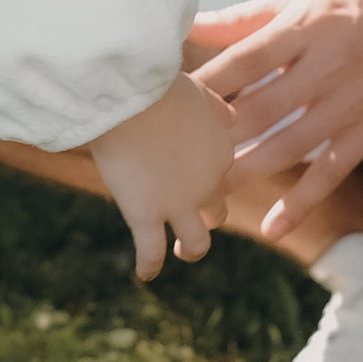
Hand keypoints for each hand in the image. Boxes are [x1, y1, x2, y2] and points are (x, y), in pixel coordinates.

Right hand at [90, 72, 235, 284]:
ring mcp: (178, 205)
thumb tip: (233, 116)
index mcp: (221, 150)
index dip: (202, 170)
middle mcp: (207, 184)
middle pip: (215, 210)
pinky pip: (150, 252)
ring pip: (196, 243)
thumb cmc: (158, 86)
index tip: (183, 167)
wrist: (129, 99)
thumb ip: (217, 107)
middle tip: (191, 215)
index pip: (219, 169)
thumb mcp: (198, 90)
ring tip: (180, 251)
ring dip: (190, 250)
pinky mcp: (145, 216)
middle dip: (206, 214)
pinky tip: (145, 275)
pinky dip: (149, 267)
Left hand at [189, 0, 362, 240]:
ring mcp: (352, 102)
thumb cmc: (361, 3)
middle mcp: (329, 65)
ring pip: (291, 145)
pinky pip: (332, 171)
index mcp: (307, 25)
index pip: (246, 58)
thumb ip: (246, 18)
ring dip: (248, 170)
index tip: (172, 103)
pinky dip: (302, 201)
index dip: (209, 83)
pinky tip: (272, 225)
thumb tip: (190, 24)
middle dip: (220, 134)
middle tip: (179, 156)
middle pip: (263, 106)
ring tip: (209, 191)